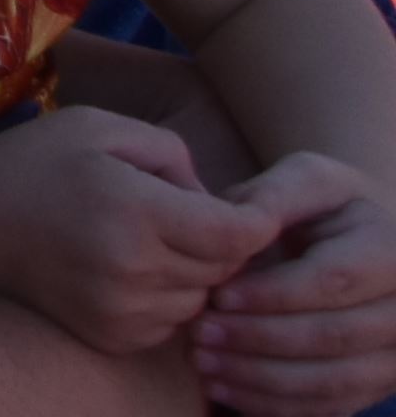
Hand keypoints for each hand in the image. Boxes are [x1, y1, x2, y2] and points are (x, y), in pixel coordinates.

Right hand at [0, 105, 285, 356]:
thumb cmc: (35, 163)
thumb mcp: (99, 127)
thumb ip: (172, 152)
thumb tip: (215, 202)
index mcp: (135, 209)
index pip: (238, 234)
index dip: (258, 221)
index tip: (252, 208)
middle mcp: (133, 268)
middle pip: (226, 268)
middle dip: (220, 242)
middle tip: (185, 215)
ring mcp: (122, 310)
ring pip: (202, 299)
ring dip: (193, 273)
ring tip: (150, 242)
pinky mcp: (112, 337)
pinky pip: (172, 323)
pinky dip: (164, 298)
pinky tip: (127, 270)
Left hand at [202, 157, 395, 412]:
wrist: (358, 242)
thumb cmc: (322, 207)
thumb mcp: (307, 181)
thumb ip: (274, 196)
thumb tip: (239, 224)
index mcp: (389, 250)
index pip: (333, 280)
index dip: (274, 294)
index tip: (218, 296)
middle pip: (334, 336)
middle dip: (260, 338)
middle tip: (198, 334)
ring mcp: (395, 353)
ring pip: (334, 380)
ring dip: (261, 378)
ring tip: (202, 363)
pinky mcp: (375, 383)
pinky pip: (330, 406)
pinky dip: (273, 404)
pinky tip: (222, 389)